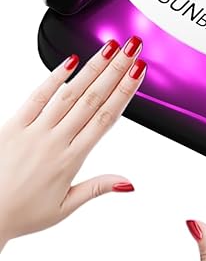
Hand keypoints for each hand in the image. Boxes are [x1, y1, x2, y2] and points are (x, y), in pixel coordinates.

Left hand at [0, 36, 146, 250]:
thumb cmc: (20, 213)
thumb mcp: (64, 207)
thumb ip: (97, 188)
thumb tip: (127, 183)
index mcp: (71, 160)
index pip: (106, 118)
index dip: (124, 92)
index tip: (138, 72)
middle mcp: (54, 141)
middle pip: (93, 99)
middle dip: (116, 70)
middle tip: (131, 49)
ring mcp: (33, 131)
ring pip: (69, 93)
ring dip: (92, 68)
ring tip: (109, 48)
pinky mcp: (12, 126)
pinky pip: (36, 97)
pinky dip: (53, 78)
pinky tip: (70, 61)